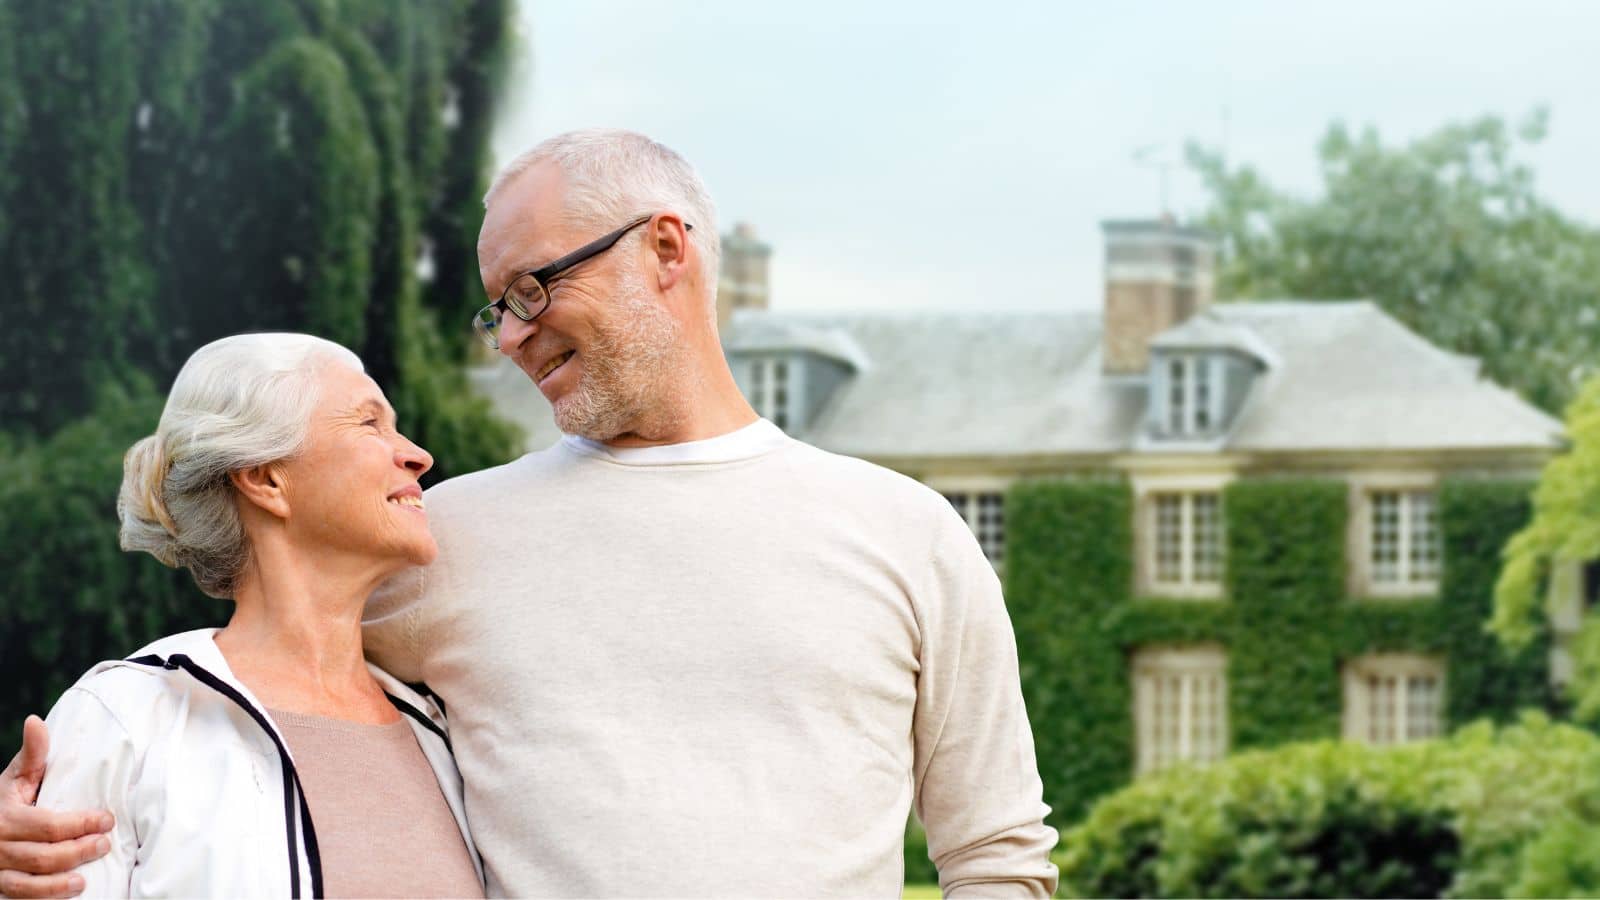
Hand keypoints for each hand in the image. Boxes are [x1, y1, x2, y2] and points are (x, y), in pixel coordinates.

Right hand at [0, 717, 112, 898]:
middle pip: (43, 855)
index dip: (81, 824)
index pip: (48, 825)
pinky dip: (44, 895)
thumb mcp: (14, 777)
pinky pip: (19, 895)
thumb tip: (36, 721)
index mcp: (5, 815)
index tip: (107, 820)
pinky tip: (68, 891)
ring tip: (86, 878)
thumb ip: (32, 754)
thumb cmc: (2, 800)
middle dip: (78, 851)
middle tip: (104, 844)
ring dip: (60, 882)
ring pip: (29, 881)